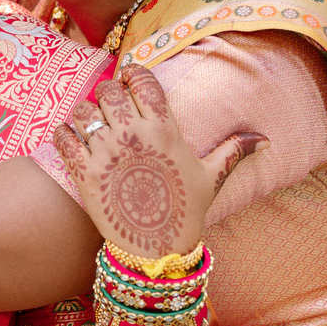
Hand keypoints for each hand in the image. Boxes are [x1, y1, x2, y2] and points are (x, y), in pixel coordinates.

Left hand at [53, 64, 262, 260]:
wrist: (158, 251)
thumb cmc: (186, 212)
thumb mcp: (211, 178)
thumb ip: (233, 151)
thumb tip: (264, 140)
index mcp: (164, 129)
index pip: (143, 82)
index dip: (133, 74)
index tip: (129, 78)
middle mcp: (134, 135)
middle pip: (109, 91)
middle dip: (108, 93)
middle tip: (110, 106)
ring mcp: (107, 153)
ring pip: (83, 110)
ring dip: (85, 112)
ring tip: (91, 123)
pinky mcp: (84, 173)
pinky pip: (63, 137)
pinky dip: (63, 133)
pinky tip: (71, 139)